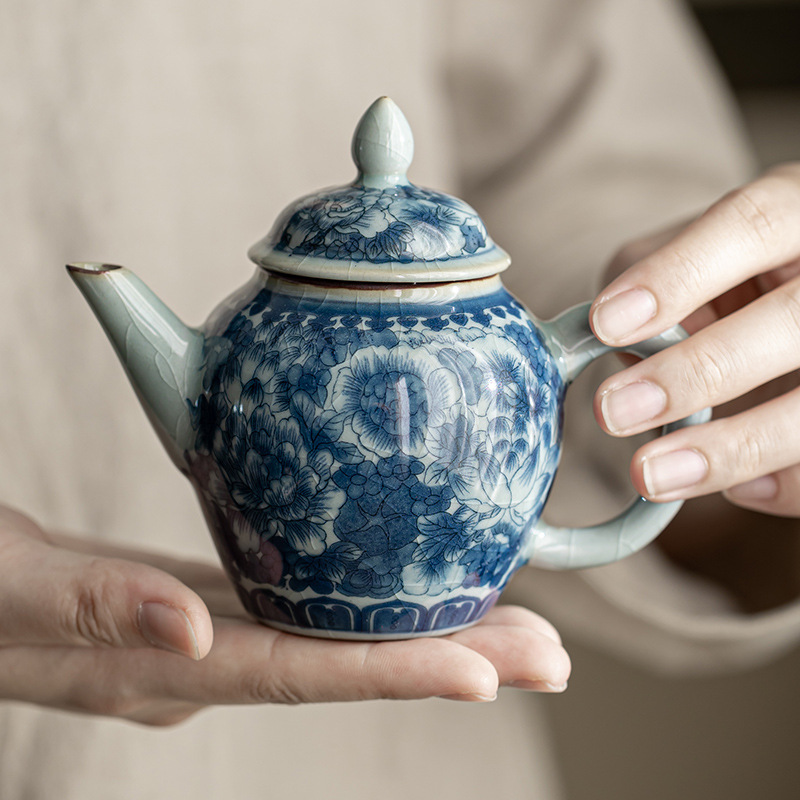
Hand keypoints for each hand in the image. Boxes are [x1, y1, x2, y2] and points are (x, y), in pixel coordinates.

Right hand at [0, 506, 569, 725]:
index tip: (488, 672)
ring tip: (521, 633)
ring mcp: (213, 641)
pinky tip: (416, 593)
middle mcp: (204, 665)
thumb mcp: (12, 588)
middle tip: (552, 658)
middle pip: (344, 668)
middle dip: (451, 663)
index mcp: (162, 668)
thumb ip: (91, 606)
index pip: (299, 674)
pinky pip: (310, 615)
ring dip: (432, 637)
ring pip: (339, 643)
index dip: (394, 673)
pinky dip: (374, 611)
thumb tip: (189, 627)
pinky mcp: (213, 606)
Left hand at [590, 163, 799, 517]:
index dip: (677, 276)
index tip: (606, 325)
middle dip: (695, 373)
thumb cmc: (742, 267)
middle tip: (613, 412)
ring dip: (734, 447)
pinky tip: (736, 487)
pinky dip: (787, 484)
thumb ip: (661, 280)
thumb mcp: (703, 248)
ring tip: (650, 475)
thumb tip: (630, 349)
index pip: (751, 226)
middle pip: (788, 322)